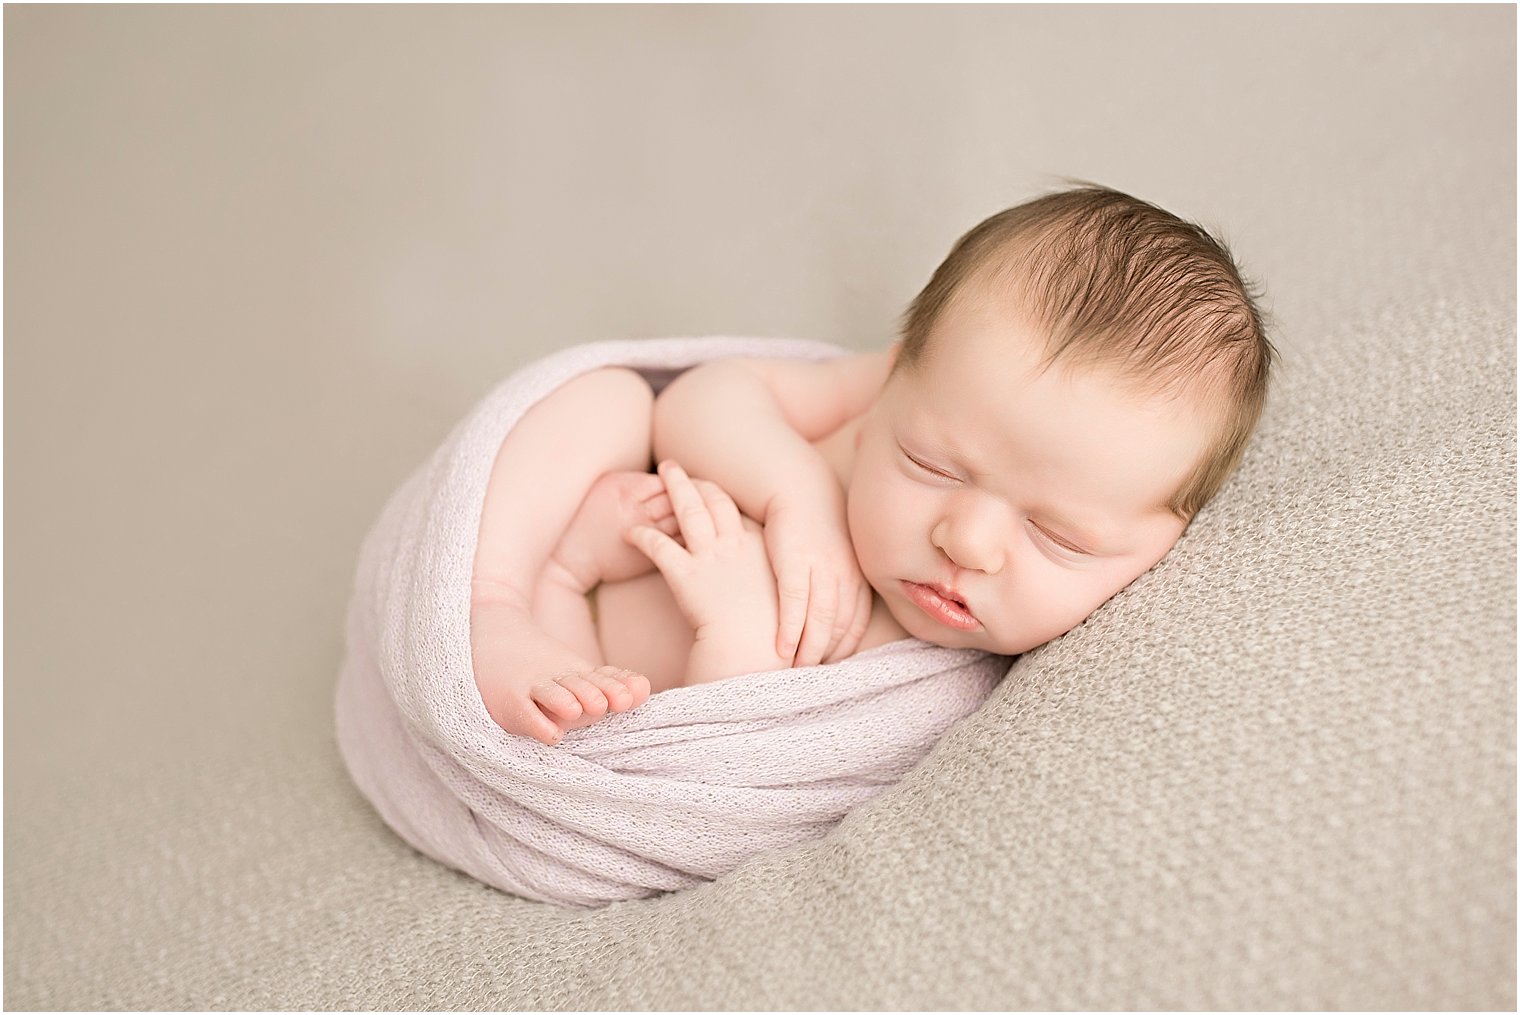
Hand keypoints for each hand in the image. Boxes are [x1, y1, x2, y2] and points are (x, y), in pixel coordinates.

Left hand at [624, 461, 781, 643]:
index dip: (716, 496)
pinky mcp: (686, 576)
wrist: (753, 651)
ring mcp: (711, 559)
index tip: (705, 488)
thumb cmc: (770, 637)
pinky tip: (630, 531)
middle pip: (714, 500)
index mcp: (761, 550)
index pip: (736, 513)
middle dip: (694, 480)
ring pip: (689, 511)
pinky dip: (643, 536)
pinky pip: (660, 547)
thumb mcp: (780, 603)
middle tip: (674, 467)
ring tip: (660, 470)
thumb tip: (762, 588)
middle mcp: (736, 547)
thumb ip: (766, 588)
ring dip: (674, 487)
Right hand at [764, 491, 872, 666]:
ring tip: (793, 672)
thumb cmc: (814, 528)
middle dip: (825, 657)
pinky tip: (781, 649)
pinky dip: (790, 630)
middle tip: (807, 680)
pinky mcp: (795, 562)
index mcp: (857, 577)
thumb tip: (832, 623)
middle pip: (840, 629)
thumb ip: (838, 588)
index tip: (826, 668)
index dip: (842, 651)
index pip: (856, 626)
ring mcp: (821, 569)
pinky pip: (795, 604)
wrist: (798, 488)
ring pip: (820, 621)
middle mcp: (845, 576)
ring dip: (808, 651)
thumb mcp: (836, 558)